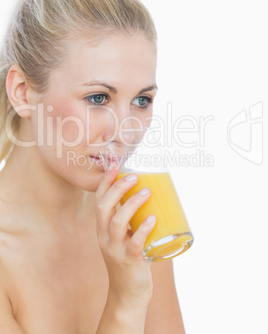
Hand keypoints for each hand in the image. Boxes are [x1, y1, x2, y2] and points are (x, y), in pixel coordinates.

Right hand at [95, 163, 156, 309]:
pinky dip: (143, 229)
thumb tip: (149, 196)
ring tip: (147, 192)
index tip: (115, 166)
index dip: (106, 183)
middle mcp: (105, 237)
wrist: (127, 295)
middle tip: (135, 176)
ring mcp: (116, 250)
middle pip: (104, 208)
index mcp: (102, 229)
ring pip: (118, 222)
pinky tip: (153, 219)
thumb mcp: (123, 238)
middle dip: (117, 188)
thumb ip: (131, 221)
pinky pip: (134, 243)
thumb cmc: (129, 260)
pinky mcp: (129, 261)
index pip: (98, 201)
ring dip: (132, 204)